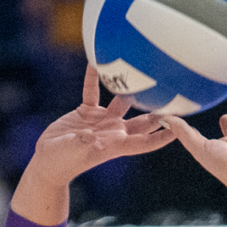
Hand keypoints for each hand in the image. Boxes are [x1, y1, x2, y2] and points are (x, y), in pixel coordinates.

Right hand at [23, 66, 175, 189]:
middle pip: (142, 120)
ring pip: (122, 101)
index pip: (145, 142)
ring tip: (144, 71)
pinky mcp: (86, 112)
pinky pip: (92, 92)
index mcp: (115, 144)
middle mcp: (113, 131)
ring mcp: (101, 121)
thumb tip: (90, 135)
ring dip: (131, 88)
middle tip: (174, 95)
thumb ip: (82, 143)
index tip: (180, 129)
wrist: (47, 161)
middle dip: (158, 110)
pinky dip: (93, 79)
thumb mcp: (73, 152)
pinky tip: (94, 63)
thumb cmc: (62, 163)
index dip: (163, 137)